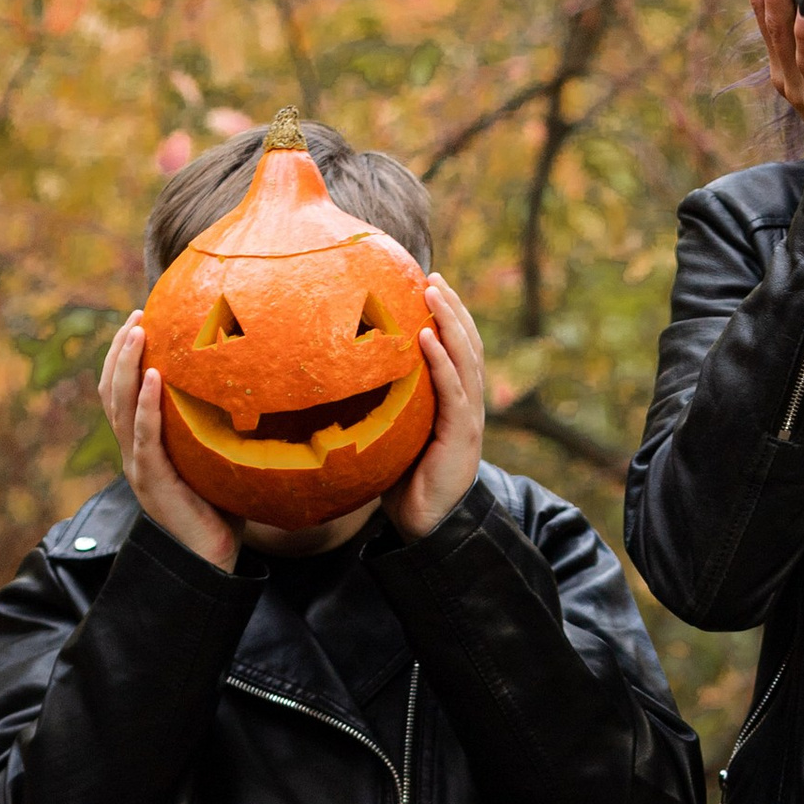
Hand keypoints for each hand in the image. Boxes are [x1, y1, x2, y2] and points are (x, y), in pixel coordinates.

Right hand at [101, 312, 241, 572]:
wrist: (213, 560)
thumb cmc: (223, 510)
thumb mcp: (219, 459)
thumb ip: (223, 427)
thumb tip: (262, 388)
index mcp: (144, 445)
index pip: (122, 393)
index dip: (123, 357)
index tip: (138, 321)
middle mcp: (133, 452)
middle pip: (112, 391)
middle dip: (119, 351)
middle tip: (135, 316)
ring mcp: (138, 466)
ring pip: (120, 407)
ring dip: (125, 365)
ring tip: (136, 332)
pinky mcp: (152, 480)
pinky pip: (145, 436)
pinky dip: (145, 405)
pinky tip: (154, 377)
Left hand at [385, 274, 485, 536]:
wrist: (424, 526)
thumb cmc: (402, 481)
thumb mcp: (391, 434)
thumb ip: (381, 405)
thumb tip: (335, 377)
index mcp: (454, 403)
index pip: (458, 350)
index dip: (449, 317)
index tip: (430, 284)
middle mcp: (467, 405)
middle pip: (468, 345)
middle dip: (453, 308)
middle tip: (433, 277)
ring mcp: (468, 419)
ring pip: (467, 361)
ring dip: (451, 323)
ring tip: (434, 293)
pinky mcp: (461, 436)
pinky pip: (455, 392)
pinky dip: (443, 363)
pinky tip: (429, 339)